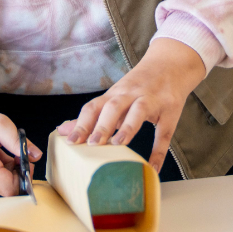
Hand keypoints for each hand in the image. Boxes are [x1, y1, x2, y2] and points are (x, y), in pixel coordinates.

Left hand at [58, 38, 205, 171]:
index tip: (70, 141)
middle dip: (102, 124)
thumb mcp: (115, 97)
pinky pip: (164, 132)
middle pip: (113, 106)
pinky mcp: (169, 111)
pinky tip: (152, 167)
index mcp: (115, 94)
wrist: (170, 64)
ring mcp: (152, 101)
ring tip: (118, 144)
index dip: (81, 123)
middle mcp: (130, 95)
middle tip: (91, 144)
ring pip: (138, 111)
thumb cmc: (137, 86)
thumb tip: (62, 131)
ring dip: (127, 127)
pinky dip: (158, 151)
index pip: (94, 106)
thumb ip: (91, 116)